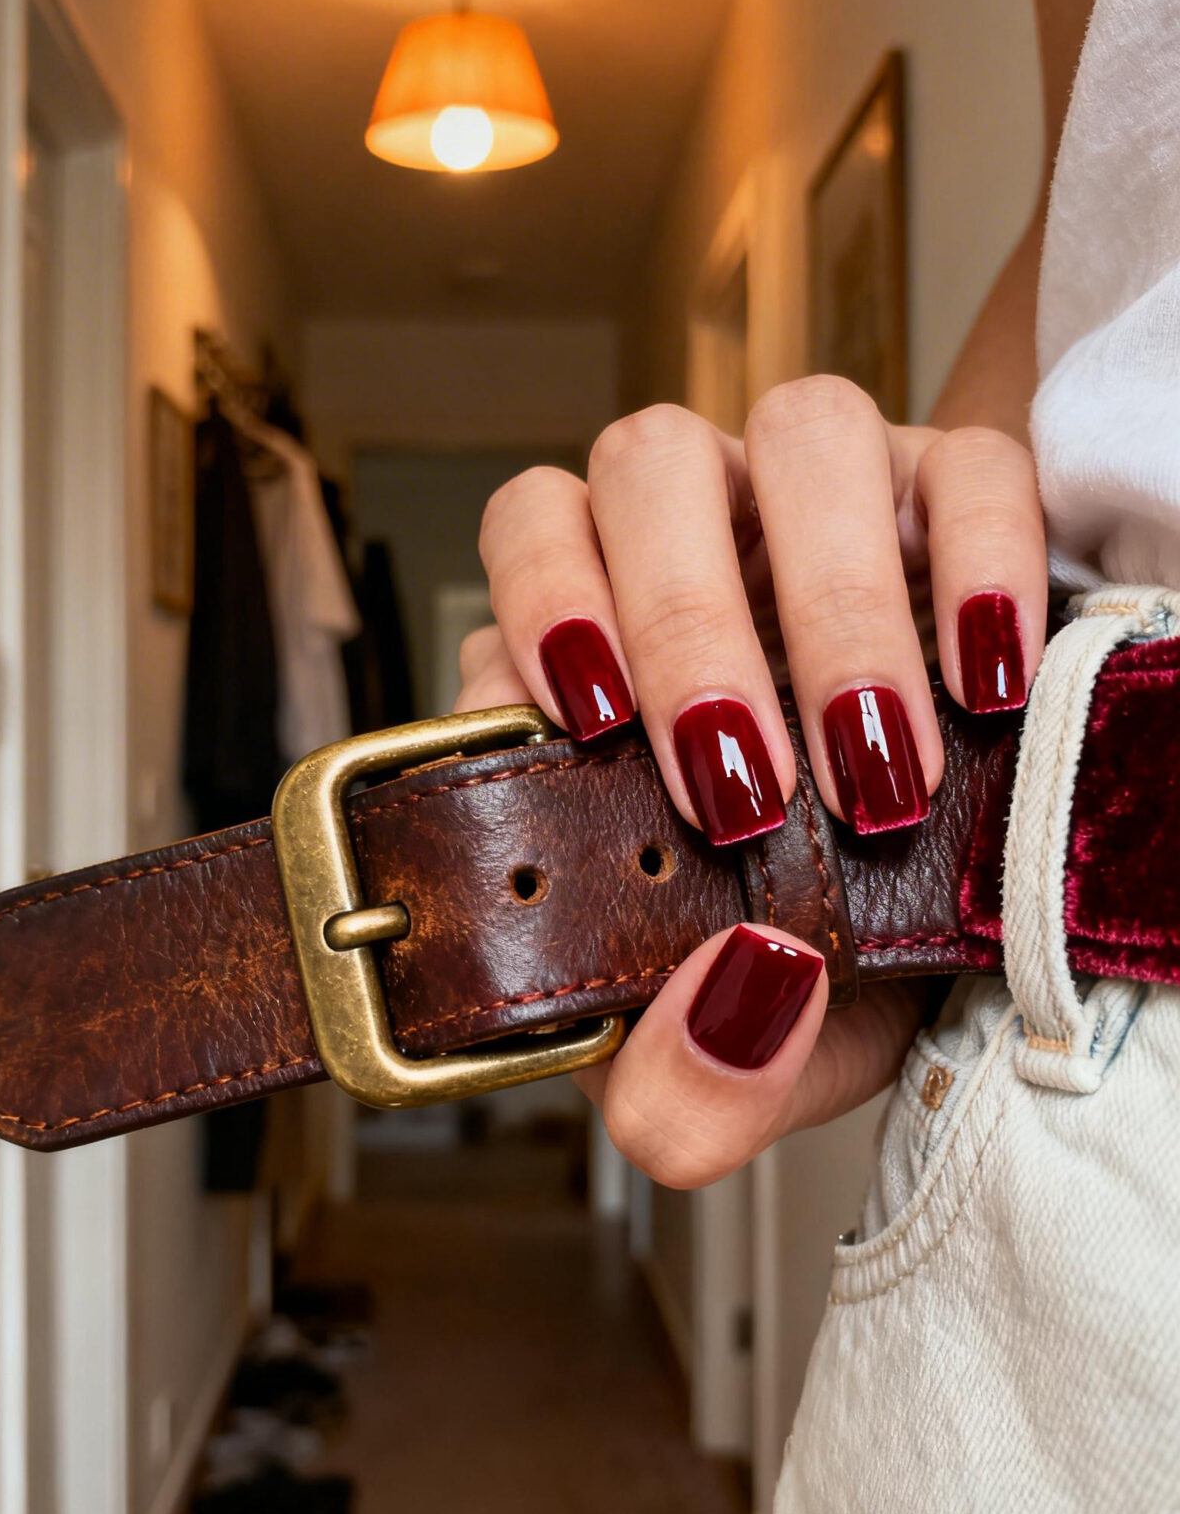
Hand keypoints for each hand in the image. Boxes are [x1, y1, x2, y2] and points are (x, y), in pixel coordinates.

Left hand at [457, 380, 1046, 1186]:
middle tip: (746, 790)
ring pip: (796, 431)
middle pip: (641, 468)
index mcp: (606, 642)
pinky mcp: (959, 493)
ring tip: (871, 753)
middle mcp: (702, 541)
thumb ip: (692, 1083)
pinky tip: (987, 681)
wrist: (976, 895)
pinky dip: (980, 560)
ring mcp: (832, 507)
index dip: (542, 610)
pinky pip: (966, 462)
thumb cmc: (834, 943)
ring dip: (830, 598)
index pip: (525, 550)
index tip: (589, 726)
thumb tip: (708, 1037)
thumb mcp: (760, 1045)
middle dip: (686, 630)